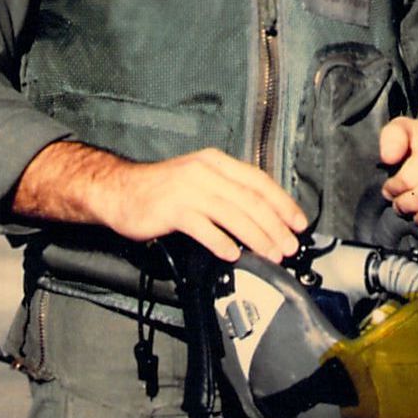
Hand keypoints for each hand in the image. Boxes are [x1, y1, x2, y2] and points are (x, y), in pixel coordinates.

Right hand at [13, 141, 307, 262]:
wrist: (118, 191)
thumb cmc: (161, 191)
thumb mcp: (198, 181)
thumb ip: (226, 193)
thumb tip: (260, 217)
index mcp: (216, 163)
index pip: (259, 181)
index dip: (283, 204)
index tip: (298, 224)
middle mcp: (205, 172)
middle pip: (251, 200)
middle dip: (275, 227)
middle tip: (289, 247)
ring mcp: (189, 189)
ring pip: (234, 215)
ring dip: (257, 237)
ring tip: (270, 254)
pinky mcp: (173, 209)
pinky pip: (205, 228)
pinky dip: (222, 243)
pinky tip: (233, 255)